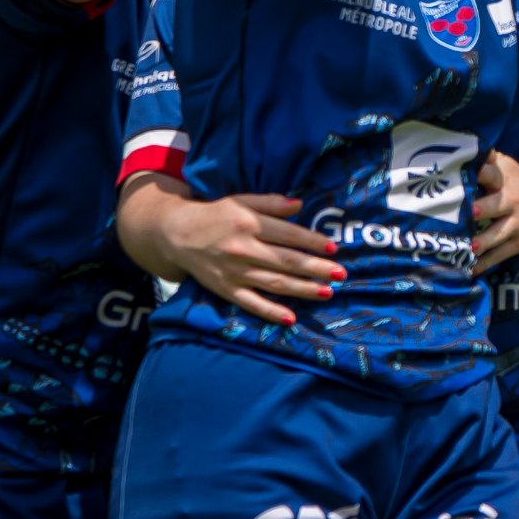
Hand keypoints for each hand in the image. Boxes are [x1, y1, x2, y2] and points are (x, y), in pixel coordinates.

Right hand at [121, 183, 346, 324]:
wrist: (177, 234)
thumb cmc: (216, 216)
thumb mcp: (241, 200)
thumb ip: (271, 203)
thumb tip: (300, 205)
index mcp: (248, 223)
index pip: (287, 234)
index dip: (311, 241)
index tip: (332, 248)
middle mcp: (242, 249)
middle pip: (285, 261)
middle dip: (315, 268)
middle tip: (341, 274)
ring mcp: (234, 272)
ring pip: (274, 283)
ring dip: (302, 289)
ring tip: (327, 292)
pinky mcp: (226, 290)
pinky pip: (251, 304)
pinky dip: (270, 312)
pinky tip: (291, 317)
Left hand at [472, 150, 518, 272]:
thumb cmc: (518, 182)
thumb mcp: (506, 166)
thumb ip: (486, 158)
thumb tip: (462, 146)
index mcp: (505, 180)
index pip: (491, 174)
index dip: (479, 174)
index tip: (460, 178)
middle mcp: (511, 202)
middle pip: (495, 206)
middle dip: (480, 210)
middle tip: (466, 214)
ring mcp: (515, 225)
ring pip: (497, 235)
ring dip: (482, 242)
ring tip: (467, 247)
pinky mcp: (518, 243)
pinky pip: (500, 255)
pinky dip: (485, 263)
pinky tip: (469, 269)